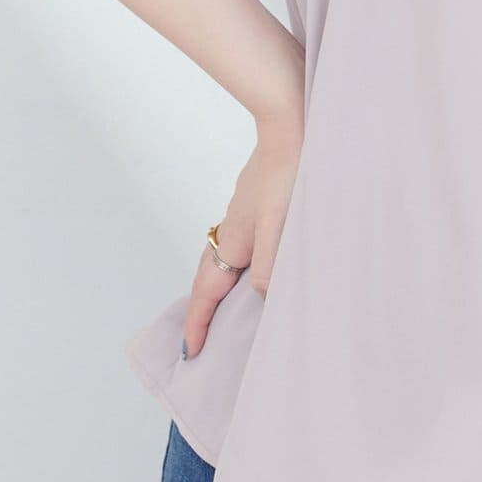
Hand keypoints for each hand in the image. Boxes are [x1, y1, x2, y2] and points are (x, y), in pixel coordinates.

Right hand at [180, 110, 302, 359]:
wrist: (290, 128)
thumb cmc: (288, 174)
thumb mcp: (282, 226)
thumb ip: (271, 265)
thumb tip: (260, 296)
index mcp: (234, 242)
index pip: (207, 293)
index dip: (199, 325)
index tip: (190, 353)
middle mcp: (231, 232)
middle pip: (208, 279)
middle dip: (202, 311)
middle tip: (199, 340)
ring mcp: (241, 217)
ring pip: (223, 261)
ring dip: (218, 289)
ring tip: (224, 311)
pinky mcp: (255, 205)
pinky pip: (238, 246)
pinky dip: (237, 267)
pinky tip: (255, 264)